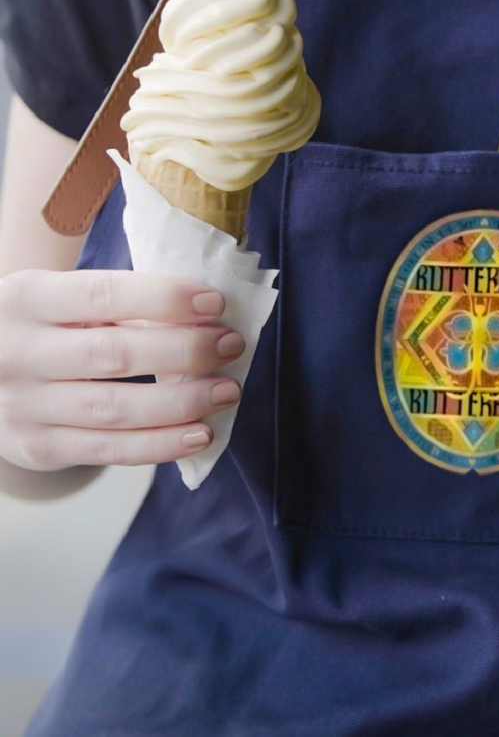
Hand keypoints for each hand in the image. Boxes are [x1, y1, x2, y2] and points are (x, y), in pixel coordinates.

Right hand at [0, 268, 245, 471]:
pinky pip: (107, 450)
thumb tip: (206, 313)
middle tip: (232, 345)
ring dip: (182, 402)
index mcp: (27, 298)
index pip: (103, 294)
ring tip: (228, 390)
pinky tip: (200, 434)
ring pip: (115, 408)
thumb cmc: (47, 327)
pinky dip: (160, 445)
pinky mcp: (35, 447)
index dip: (164, 298)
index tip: (216, 301)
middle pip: (114, 354)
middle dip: (185, 351)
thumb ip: (119, 303)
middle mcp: (17, 352)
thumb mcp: (61, 299)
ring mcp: (23, 405)